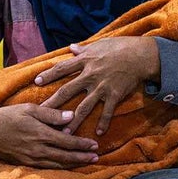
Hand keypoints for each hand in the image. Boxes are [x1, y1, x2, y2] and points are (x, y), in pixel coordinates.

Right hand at [0, 105, 98, 168]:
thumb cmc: (8, 116)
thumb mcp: (29, 109)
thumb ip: (51, 114)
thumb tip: (71, 116)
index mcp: (40, 134)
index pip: (67, 142)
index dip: (82, 144)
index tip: (94, 145)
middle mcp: (38, 149)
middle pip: (65, 156)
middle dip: (82, 157)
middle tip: (96, 157)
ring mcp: (31, 159)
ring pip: (57, 165)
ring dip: (73, 164)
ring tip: (86, 163)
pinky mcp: (26, 164)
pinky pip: (47, 168)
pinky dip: (59, 168)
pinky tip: (66, 166)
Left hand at [36, 37, 159, 134]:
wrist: (140, 55)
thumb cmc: (119, 47)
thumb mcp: (99, 45)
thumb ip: (84, 49)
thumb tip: (71, 48)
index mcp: (85, 61)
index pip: (62, 68)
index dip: (49, 75)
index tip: (36, 82)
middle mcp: (90, 75)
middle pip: (67, 91)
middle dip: (53, 103)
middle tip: (41, 114)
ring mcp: (102, 87)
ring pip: (84, 107)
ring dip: (74, 121)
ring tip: (65, 134)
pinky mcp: (114, 95)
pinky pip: (107, 112)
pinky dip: (103, 122)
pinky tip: (98, 133)